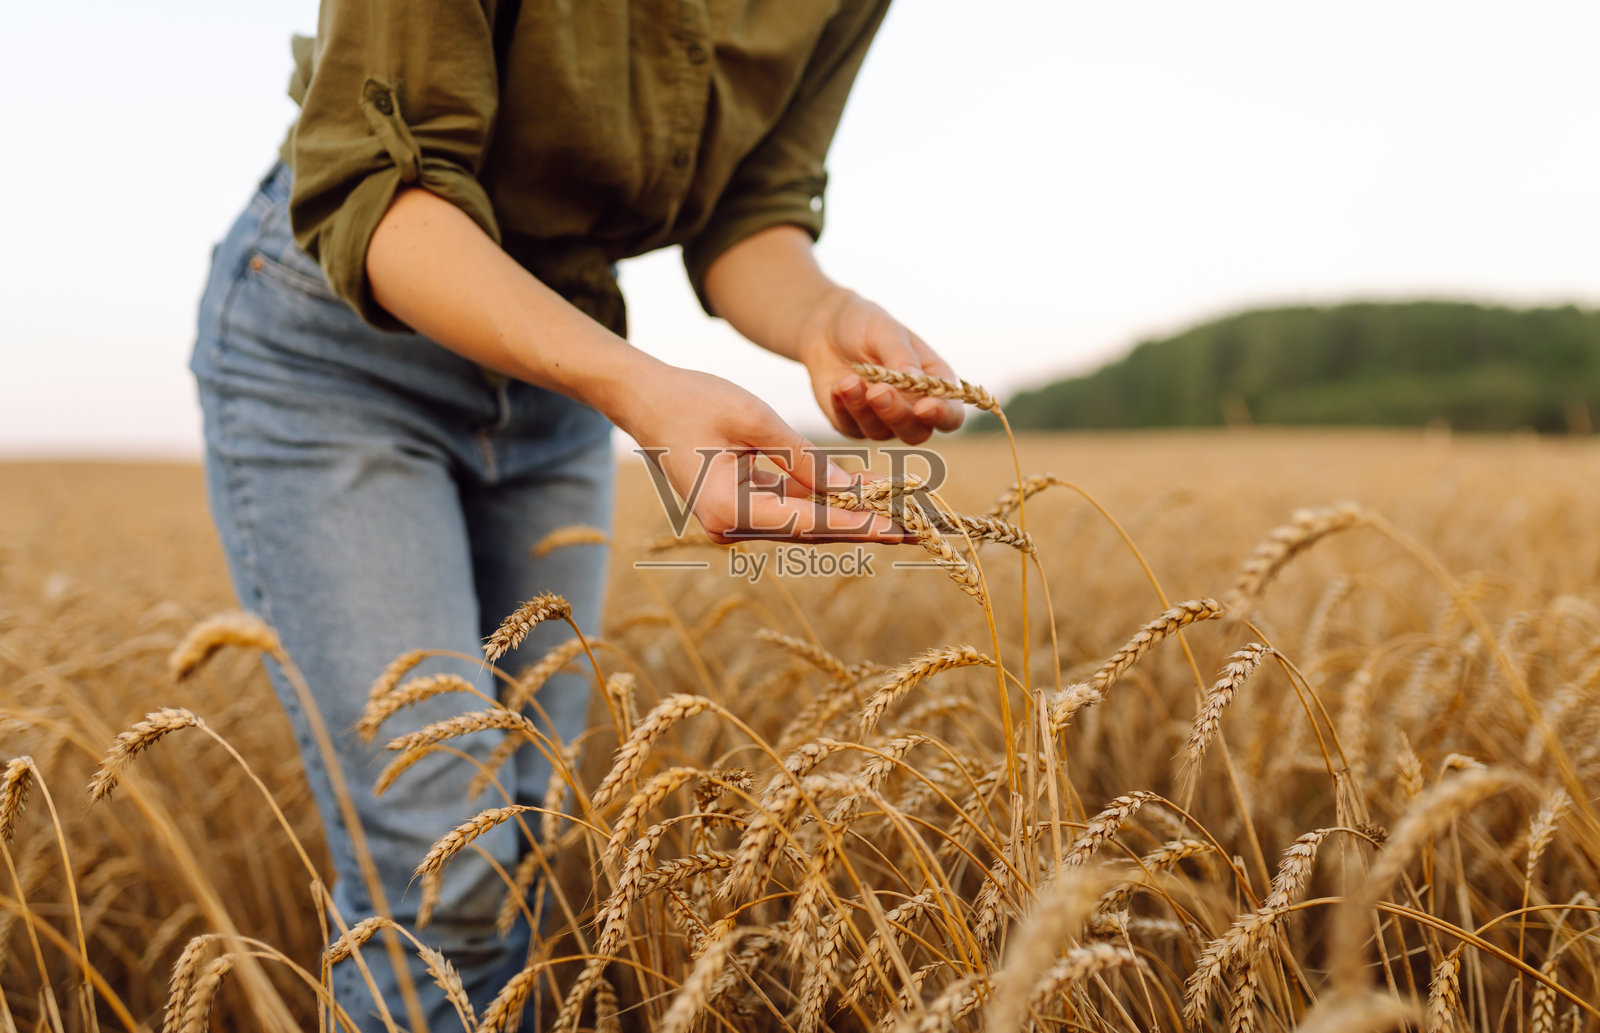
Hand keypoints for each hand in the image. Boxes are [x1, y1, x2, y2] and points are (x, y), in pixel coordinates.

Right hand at [613, 362, 911, 544]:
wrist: (645, 402)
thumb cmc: (694, 401)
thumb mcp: (755, 421)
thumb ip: (804, 459)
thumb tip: (852, 492)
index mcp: (729, 510)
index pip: (807, 521)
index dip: (858, 525)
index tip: (899, 529)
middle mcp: (729, 528)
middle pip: (809, 530)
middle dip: (863, 527)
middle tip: (916, 530)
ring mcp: (732, 523)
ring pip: (804, 522)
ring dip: (849, 517)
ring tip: (902, 514)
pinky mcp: (739, 510)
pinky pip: (790, 508)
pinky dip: (824, 503)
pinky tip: (866, 500)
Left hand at [794, 288, 964, 443]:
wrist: (826, 328)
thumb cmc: (865, 325)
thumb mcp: (886, 331)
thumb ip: (901, 357)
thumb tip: (915, 379)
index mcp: (934, 384)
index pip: (950, 414)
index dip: (942, 416)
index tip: (923, 407)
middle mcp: (912, 408)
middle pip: (916, 433)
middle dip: (896, 415)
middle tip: (877, 391)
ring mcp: (882, 420)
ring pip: (881, 433)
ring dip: (864, 409)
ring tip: (849, 380)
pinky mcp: (852, 424)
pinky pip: (851, 428)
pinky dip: (844, 408)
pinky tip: (838, 386)